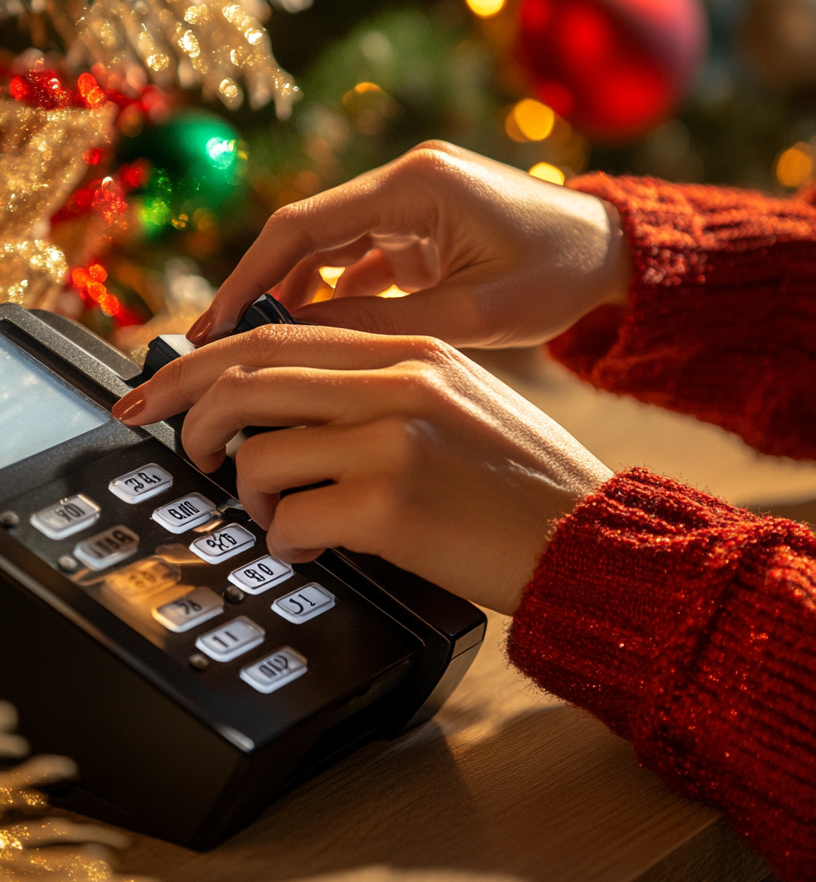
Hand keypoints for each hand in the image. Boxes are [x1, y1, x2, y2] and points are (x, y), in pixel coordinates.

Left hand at [112, 327, 610, 613]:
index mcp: (412, 347)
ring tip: (276, 514)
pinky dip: (285, 541)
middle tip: (173, 446)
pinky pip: (293, 522)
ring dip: (247, 494)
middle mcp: (400, 379)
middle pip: (246, 379)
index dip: (201, 360)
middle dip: (186, 414)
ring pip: (258, 455)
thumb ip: (377, 382)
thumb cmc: (520, 480)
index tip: (159, 386)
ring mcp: (395, 440)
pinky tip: (313, 547)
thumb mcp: (456, 398)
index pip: (277, 334)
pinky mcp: (394, 506)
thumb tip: (275, 400)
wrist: (591, 537)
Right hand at [187, 142, 629, 349]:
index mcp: (416, 185)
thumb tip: (300, 342)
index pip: (304, 225)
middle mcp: (404, 181)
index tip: (213, 323)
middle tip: (216, 344)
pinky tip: (311, 337)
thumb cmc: (559, 277)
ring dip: (295, 294)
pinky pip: (360, 258)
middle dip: (261, 287)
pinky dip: (335, 295)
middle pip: (306, 233)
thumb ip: (384, 325)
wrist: (616, 255)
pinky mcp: (421, 225)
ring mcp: (411, 201)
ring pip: (328, 248)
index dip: (250, 275)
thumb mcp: (472, 314)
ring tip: (255, 349)